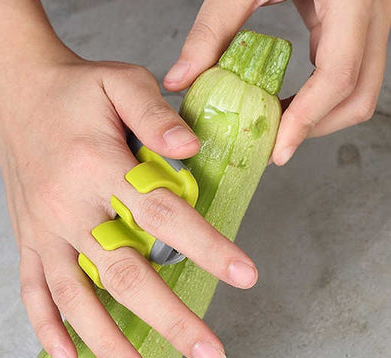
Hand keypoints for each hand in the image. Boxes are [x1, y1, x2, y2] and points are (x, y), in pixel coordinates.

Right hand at [0, 56, 258, 357]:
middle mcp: (68, 207)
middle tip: (212, 357)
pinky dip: (47, 330)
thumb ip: (156, 114)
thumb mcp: (119, 80)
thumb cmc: (73, 91)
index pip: (162, 214)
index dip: (207, 247)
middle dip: (170, 320)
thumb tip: (192, 151)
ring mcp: (43, 231)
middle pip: (123, 274)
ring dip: (109, 344)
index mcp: (97, 166)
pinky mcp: (26, 242)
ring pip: (76, 298)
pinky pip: (32, 293)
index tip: (245, 276)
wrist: (13, 93)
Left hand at [163, 0, 390, 164]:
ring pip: (361, 90)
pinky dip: (319, 98)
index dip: (308, 119)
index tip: (279, 150)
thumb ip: (212, 30)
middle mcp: (371, 10)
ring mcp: (369, 18)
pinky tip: (285, 104)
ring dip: (320, 118)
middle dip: (316, 127)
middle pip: (359, 94)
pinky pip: (348, 74)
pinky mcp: (356, 25)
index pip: (340, 75)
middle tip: (275, 146)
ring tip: (277, 129)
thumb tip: (179, 79)